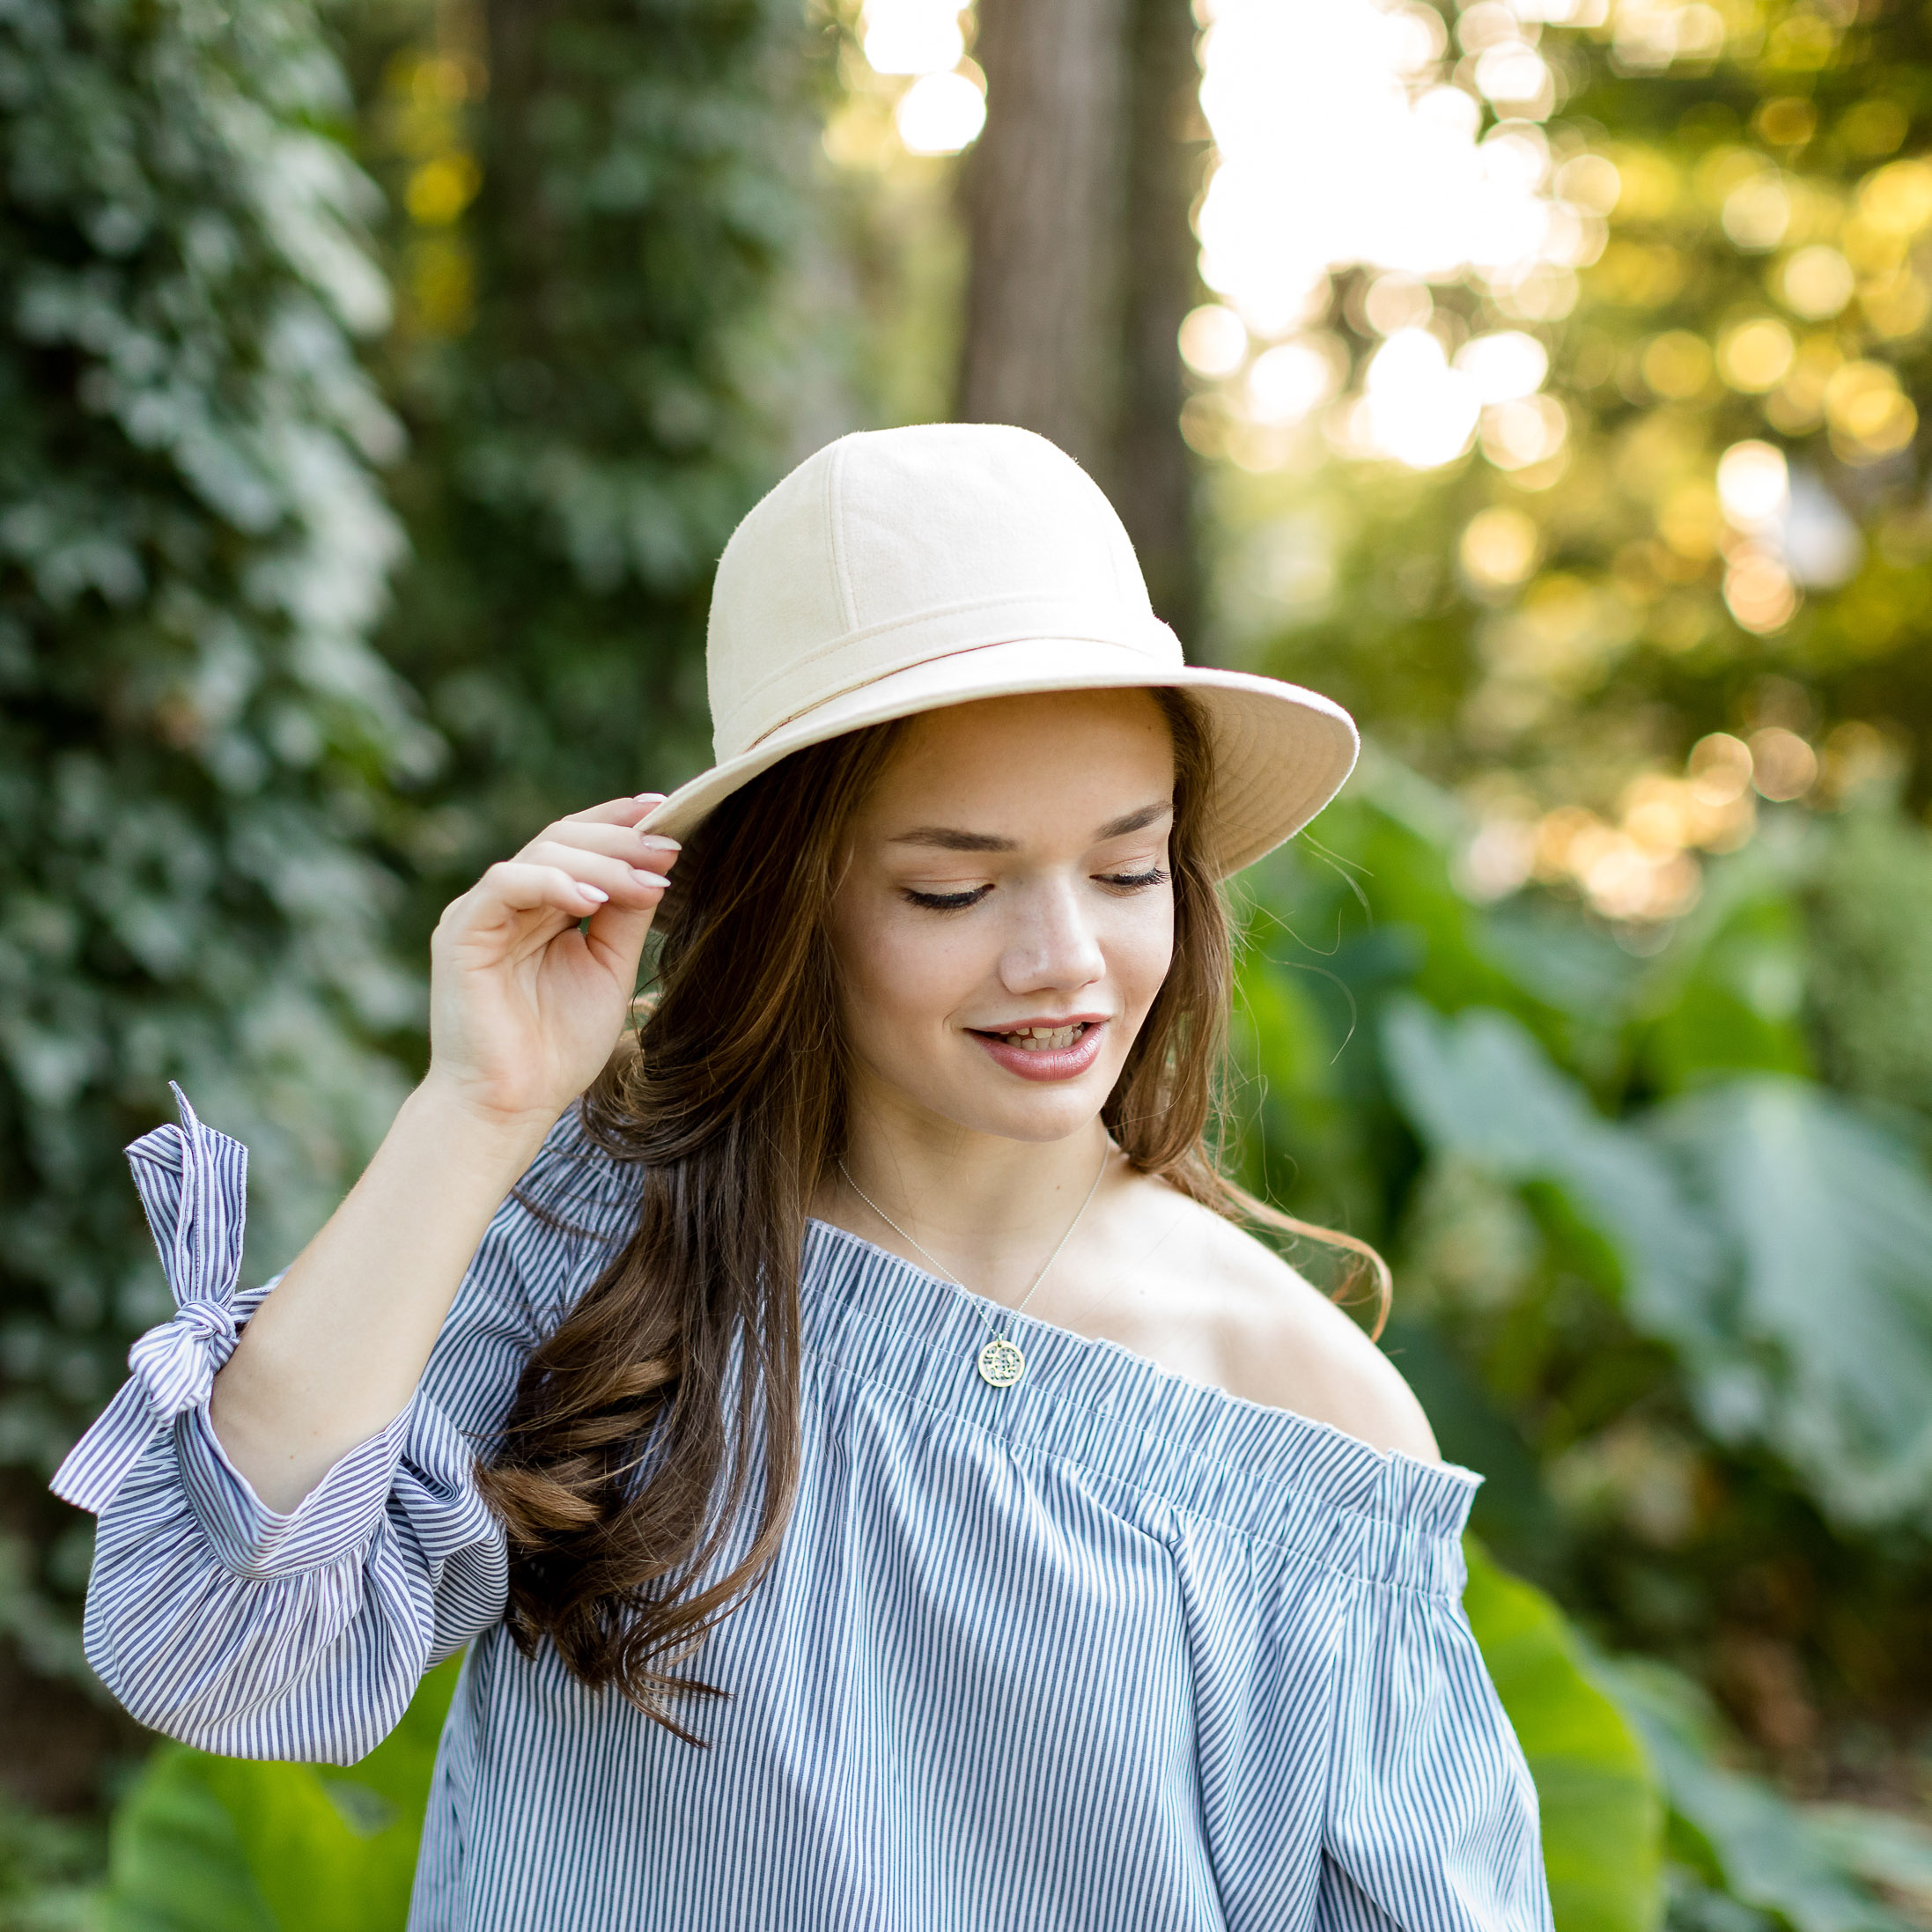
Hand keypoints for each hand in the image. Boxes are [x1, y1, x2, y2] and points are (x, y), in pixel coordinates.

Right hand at [422, 794, 681, 1130]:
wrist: (512, 1105)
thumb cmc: (559, 1048)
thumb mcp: (609, 969)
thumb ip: (626, 917)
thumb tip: (659, 864)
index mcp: (542, 907)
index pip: (579, 844)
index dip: (620, 822)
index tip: (669, 810)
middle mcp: (510, 902)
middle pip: (563, 839)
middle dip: (620, 840)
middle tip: (667, 848)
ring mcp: (483, 913)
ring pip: (540, 853)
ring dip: (600, 862)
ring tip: (645, 880)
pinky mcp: (463, 932)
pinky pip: (507, 884)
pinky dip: (553, 883)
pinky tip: (594, 900)